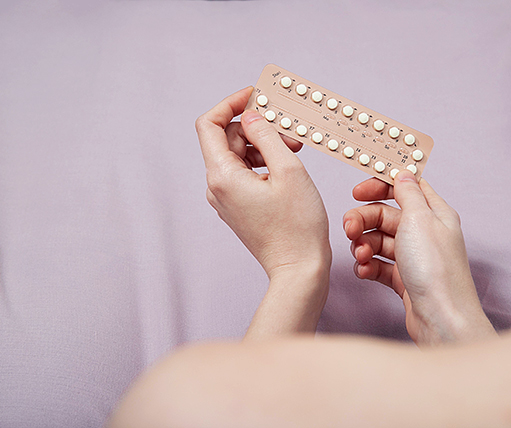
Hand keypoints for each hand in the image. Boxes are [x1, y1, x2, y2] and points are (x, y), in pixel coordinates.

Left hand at [196, 87, 331, 281]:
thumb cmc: (298, 226)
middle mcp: (217, 187)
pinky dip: (262, 162)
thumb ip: (267, 136)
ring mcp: (226, 199)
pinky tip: (286, 166)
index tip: (255, 96)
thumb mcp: (288, 171)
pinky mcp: (238, 207)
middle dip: (255, 126)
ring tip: (293, 148)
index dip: (230, 104)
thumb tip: (250, 116)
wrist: (299, 269)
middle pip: (225, 138)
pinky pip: (243, 174)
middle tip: (288, 128)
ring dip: (262, 144)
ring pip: (237, 156)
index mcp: (223, 176)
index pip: (208, 124)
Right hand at [343, 173, 494, 344]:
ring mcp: (414, 257)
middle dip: (364, 220)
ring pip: (379, 241)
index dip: (380, 186)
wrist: (441, 319)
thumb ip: (408, 193)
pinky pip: (379, 264)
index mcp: (434, 213)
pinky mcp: (404, 279)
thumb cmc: (436, 269)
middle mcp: (425, 233)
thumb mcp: (420, 219)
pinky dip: (368, 266)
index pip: (405, 188)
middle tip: (349, 229)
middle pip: (386, 216)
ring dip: (364, 246)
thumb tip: (403, 174)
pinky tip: (365, 272)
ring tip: (361, 256)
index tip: (358, 192)